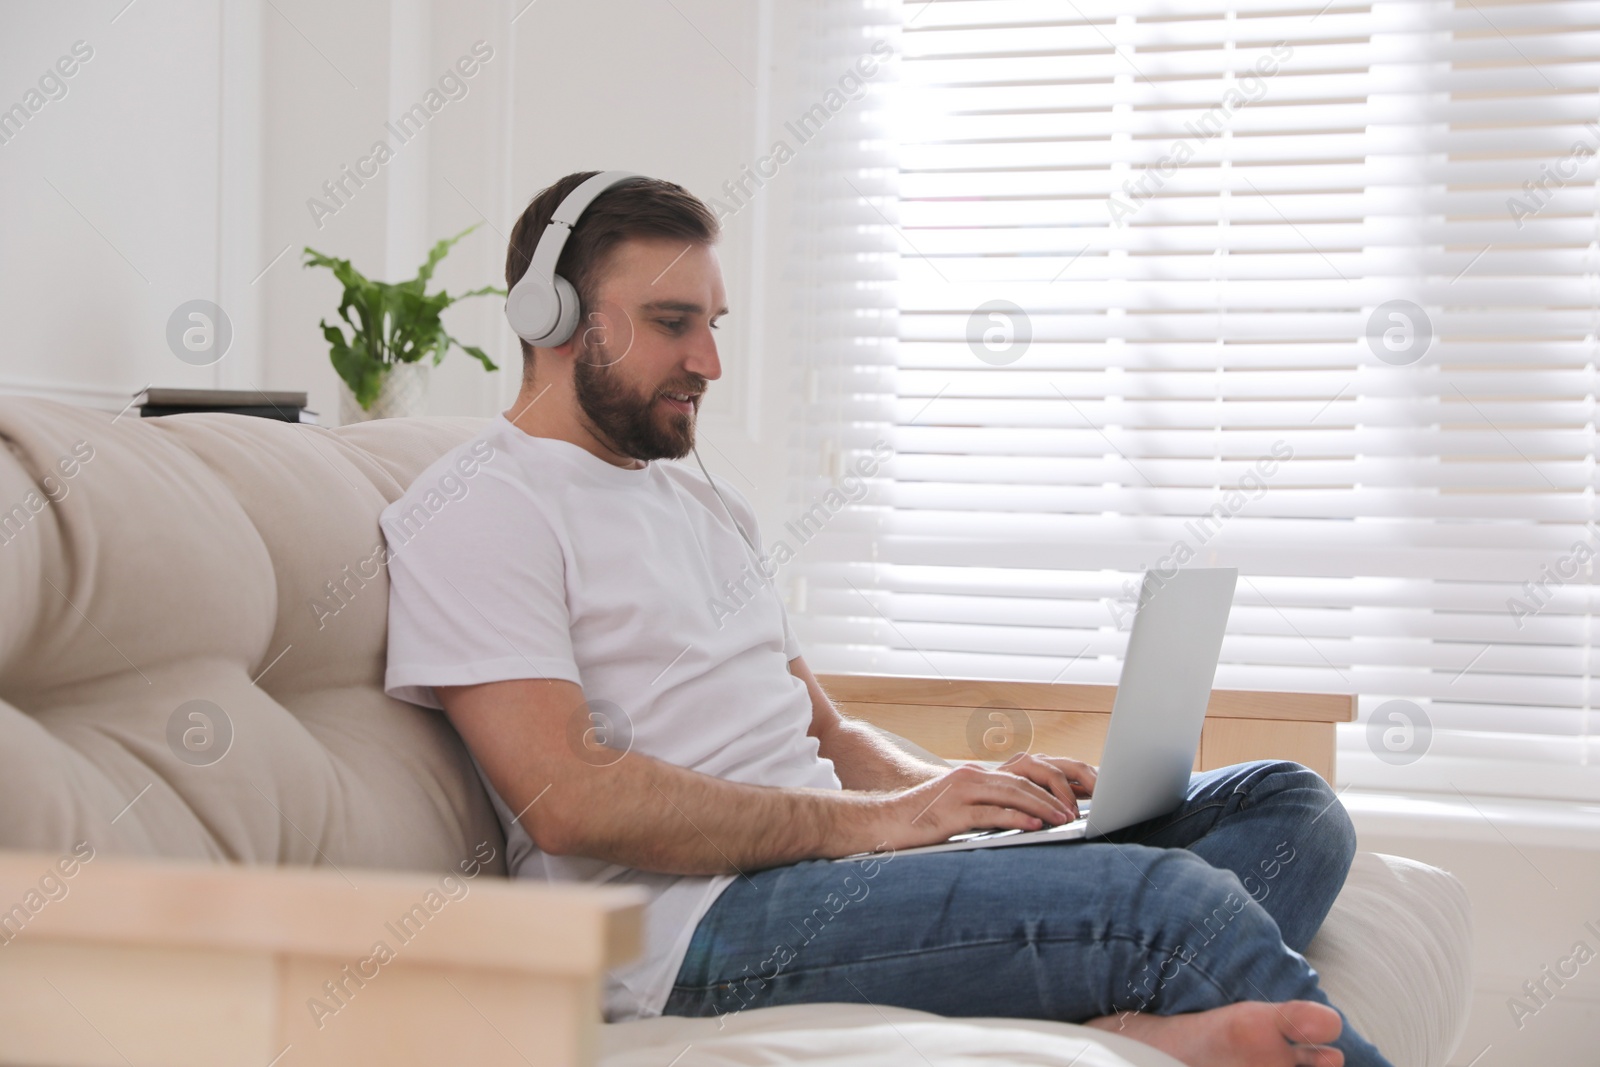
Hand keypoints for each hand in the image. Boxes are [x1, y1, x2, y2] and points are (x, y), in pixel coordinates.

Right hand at [859, 759, 1086, 852]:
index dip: (1043, 790)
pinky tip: (1035, 825)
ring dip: (1041, 807)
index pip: (1016, 779)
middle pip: (1019, 784)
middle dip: (1050, 797)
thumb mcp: (953, 809)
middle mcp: (968, 779)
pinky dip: (1017, 818)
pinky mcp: (953, 814)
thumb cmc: (917, 820)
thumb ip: (980, 808)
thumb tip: (1010, 820)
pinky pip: (992, 814)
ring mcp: (960, 795)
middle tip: (1072, 812)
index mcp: (970, 776)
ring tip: (1062, 819)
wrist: (882, 822)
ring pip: (1011, 796)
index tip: (1063, 803)